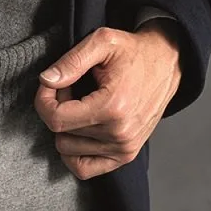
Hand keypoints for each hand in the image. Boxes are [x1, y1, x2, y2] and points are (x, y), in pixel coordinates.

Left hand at [33, 24, 182, 178]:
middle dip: (58, 109)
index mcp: (112, 108)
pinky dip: (74, 152)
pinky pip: (84, 168)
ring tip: (81, 105)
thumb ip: (71, 61)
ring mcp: (124, 148)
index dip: (43, 100)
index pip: (56, 119)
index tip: (51, 84)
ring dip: (67, 128)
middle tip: (72, 89)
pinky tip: (80, 129)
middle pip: (60, 135)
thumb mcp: (102, 42)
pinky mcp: (126, 155)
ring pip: (68, 150)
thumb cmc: (134, 52)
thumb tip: (46, 80)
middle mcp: (119, 134)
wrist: (167, 64)